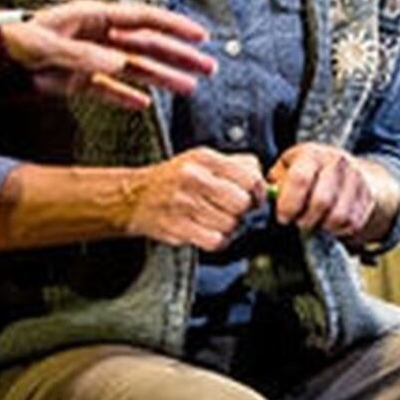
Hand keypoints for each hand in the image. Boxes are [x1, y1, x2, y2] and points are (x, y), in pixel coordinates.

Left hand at [0, 0, 216, 108]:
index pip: (142, 19)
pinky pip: (109, 89)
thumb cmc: (12, 45)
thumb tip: (121, 64)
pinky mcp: (76, 80)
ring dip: (162, 77)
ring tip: (190, 88)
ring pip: (134, 67)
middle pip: (146, 45)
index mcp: (92, 18)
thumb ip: (83, 56)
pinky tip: (144, 105)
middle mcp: (96, 36)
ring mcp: (88, 58)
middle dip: (178, 56)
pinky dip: (127, 96)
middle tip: (208, 67)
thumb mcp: (46, 47)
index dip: (173, 27)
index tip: (200, 36)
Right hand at [121, 146, 269, 251]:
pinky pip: (214, 241)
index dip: (258, 193)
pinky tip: (209, 233)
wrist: (135, 197)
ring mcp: (184, 204)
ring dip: (229, 227)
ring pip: (230, 224)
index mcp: (204, 158)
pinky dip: (217, 241)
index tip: (254, 198)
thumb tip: (263, 179)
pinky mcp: (178, 227)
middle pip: (241, 203)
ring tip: (216, 220)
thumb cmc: (175, 179)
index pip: (250, 178)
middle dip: (242, 211)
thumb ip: (236, 164)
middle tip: (233, 210)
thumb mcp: (202, 160)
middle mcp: (194, 178)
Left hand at [267, 141, 397, 243]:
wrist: (350, 173)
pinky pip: (351, 224)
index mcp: (312, 153)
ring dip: (322, 226)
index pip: (300, 179)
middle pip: (321, 201)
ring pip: (338, 216)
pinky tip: (329, 223)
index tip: (283, 217)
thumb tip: (268, 195)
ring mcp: (356, 179)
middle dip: (305, 219)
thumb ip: (276, 181)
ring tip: (314, 222)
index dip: (288, 204)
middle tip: (298, 222)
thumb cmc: (310, 173)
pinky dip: (337, 230)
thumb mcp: (289, 168)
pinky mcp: (367, 198)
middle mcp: (337, 162)